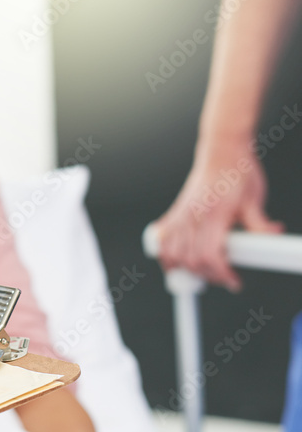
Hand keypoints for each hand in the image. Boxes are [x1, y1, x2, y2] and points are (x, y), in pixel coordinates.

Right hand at [156, 149, 282, 290]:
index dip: (220, 274)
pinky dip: (164, 253)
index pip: (210, 256)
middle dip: (205, 275)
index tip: (232, 281)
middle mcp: (194, 217)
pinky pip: (161, 238)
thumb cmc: (238, 171)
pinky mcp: (176, 211)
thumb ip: (259, 223)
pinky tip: (173, 260)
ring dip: (180, 268)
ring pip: (171, 252)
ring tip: (196, 273)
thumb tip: (271, 236)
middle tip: (220, 277)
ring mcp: (182, 214)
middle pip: (190, 259)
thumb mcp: (255, 199)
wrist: (222, 150)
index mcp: (215, 216)